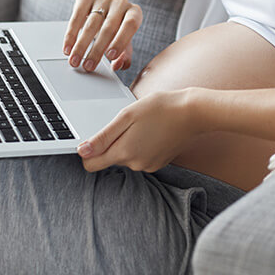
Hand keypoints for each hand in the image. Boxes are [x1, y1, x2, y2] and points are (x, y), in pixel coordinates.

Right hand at [63, 0, 142, 71]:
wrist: (106, 4)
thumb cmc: (118, 27)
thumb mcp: (124, 40)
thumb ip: (124, 55)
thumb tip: (118, 66)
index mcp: (134, 12)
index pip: (130, 25)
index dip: (121, 41)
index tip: (110, 57)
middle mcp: (121, 3)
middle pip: (108, 27)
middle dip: (97, 50)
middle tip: (88, 66)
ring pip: (91, 23)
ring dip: (81, 45)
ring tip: (75, 61)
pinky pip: (77, 15)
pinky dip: (71, 34)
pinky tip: (68, 48)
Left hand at [76, 89, 197, 172]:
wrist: (192, 113)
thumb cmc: (160, 108)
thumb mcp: (127, 116)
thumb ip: (103, 136)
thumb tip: (82, 151)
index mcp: (124, 152)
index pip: (91, 164)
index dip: (88, 150)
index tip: (95, 135)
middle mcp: (135, 164)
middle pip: (109, 158)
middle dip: (112, 142)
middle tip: (127, 122)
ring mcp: (148, 165)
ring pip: (126, 156)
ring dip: (128, 142)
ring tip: (143, 124)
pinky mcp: (158, 163)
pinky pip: (140, 156)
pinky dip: (141, 145)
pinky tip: (152, 130)